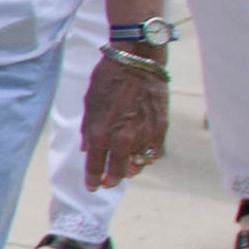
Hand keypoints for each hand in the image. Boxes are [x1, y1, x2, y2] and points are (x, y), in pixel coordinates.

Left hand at [78, 53, 168, 190]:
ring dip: (129, 170)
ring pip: (138, 166)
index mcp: (101, 134)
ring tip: (125, 170)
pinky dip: (148, 158)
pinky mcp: (160, 129)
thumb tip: (88, 149)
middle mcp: (123, 139)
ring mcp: (144, 136)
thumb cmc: (108, 80)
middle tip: (107, 183)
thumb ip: (89, 130)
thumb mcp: (89, 105)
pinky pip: (154, 153)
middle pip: (117, 172)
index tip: (92, 186)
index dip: (92, 180)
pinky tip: (143, 158)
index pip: (95, 167)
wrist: (137, 62)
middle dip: (110, 180)